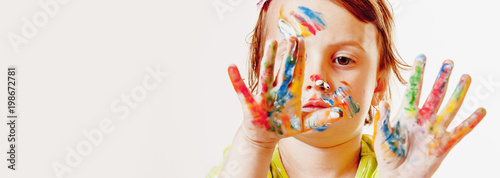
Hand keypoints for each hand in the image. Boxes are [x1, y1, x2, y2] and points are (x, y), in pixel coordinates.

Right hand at [228, 37, 353, 144]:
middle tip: (292, 37)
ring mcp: (263, 96)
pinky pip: (242, 91)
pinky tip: (231, 67)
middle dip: (288, 54)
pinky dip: (236, 80)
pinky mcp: (251, 105)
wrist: (265, 137)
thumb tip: (340, 114)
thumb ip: (321, 118)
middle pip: (283, 69)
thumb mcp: (305, 124)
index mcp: (290, 93)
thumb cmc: (284, 127)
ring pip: (266, 75)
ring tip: (270, 43)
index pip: (297, 72)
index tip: (302, 41)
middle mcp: (277, 90)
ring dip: (268, 60)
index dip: (300, 58)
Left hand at [373, 55, 486, 177]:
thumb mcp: (382, 137)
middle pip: (435, 94)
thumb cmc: (388, 156)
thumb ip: (383, 120)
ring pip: (450, 107)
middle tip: (448, 61)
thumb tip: (383, 103)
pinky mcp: (444, 144)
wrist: (398, 176)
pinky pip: (461, 130)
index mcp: (406, 115)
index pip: (413, 89)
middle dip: (441, 77)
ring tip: (466, 77)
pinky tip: (481, 111)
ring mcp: (435, 130)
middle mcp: (423, 119)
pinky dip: (471, 121)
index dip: (417, 74)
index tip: (422, 57)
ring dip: (458, 92)